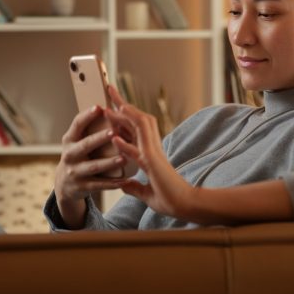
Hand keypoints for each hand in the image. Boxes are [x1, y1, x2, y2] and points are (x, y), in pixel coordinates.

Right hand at [54, 105, 127, 227]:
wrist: (65, 184)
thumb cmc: (79, 156)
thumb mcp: (77, 142)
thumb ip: (88, 129)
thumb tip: (109, 106)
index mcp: (69, 139)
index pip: (77, 124)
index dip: (87, 115)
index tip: (99, 107)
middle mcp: (70, 154)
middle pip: (85, 145)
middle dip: (99, 138)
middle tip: (114, 132)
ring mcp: (74, 172)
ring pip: (94, 167)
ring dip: (109, 162)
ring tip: (124, 159)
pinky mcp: (82, 187)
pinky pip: (99, 185)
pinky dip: (112, 183)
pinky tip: (124, 180)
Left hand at [104, 85, 195, 219]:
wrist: (185, 205)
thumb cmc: (169, 199)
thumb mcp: (145, 193)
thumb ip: (134, 186)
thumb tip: (123, 183)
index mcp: (149, 152)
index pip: (133, 128)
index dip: (123, 115)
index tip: (111, 104)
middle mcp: (151, 147)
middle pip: (136, 119)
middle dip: (122, 103)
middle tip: (108, 88)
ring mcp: (153, 152)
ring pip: (139, 124)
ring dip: (124, 112)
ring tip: (110, 102)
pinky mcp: (153, 161)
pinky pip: (138, 144)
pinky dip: (127, 134)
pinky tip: (115, 128)